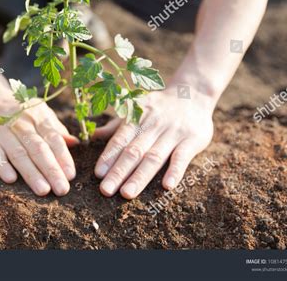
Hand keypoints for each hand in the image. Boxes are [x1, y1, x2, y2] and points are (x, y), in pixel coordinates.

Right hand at [0, 84, 78, 195]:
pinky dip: (2, 165)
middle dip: (51, 170)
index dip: (63, 157)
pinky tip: (11, 179)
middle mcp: (22, 124)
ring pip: (18, 154)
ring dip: (31, 173)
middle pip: (38, 149)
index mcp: (38, 118)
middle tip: (62, 189)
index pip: (53, 139)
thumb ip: (56, 129)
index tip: (70, 176)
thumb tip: (75, 143)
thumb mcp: (39, 113)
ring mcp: (2, 131)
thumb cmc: (20, 111)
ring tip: (43, 190)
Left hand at [93, 85, 214, 198]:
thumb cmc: (159, 107)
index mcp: (137, 117)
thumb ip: (116, 126)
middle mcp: (153, 124)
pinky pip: (182, 156)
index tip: (98, 174)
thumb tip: (92, 136)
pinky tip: (167, 186)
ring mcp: (173, 132)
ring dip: (140, 176)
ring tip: (127, 193)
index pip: (120, 139)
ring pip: (154, 156)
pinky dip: (175, 171)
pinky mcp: (192, 139)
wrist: (194, 94)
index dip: (109, 156)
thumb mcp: (136, 109)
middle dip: (119, 172)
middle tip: (106, 190)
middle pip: (134, 151)